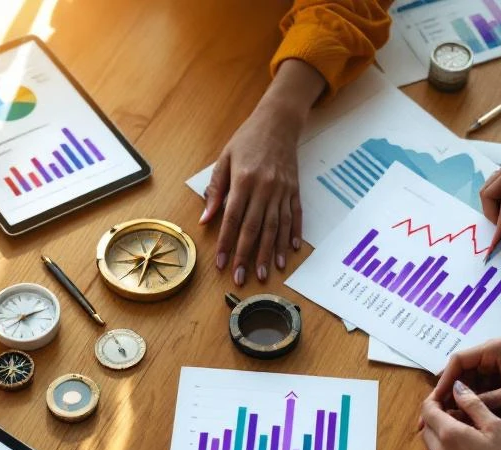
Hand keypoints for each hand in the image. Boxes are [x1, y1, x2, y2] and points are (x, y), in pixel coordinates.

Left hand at [203, 107, 300, 285]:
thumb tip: (205, 219)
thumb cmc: (247, 140)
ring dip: (271, 252)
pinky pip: (295, 216)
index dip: (226, 243)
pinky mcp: (294, 190)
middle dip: (247, 256)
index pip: (232, 218)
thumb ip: (216, 190)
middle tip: (242, 278)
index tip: (222, 263)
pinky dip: (293, 234)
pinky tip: (291, 251)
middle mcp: (264, 187)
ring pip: (276, 227)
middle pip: (254, 228)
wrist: (278, 121)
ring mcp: (282, 190)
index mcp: (243, 180)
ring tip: (267, 273)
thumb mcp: (224, 159)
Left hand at [420, 380, 500, 449]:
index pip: (428, 410)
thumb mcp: (496, 427)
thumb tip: (457, 388)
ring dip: (441, 440)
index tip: (446, 399)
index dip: (435, 401)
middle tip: (459, 418)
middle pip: (427, 429)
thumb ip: (473, 405)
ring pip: (431, 449)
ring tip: (465, 440)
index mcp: (449, 435)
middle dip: (438, 420)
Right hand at [425, 339, 500, 419]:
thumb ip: (486, 400)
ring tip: (450, 415)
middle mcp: (490, 353)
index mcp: (492, 350)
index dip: (444, 380)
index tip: (436, 399)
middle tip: (437, 411)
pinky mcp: (499, 372)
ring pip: (468, 379)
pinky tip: (466, 412)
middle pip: (459, 370)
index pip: (458, 361)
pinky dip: (472, 397)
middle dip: (449, 390)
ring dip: (459, 396)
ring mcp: (494, 362)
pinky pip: (479, 384)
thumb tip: (459, 409)